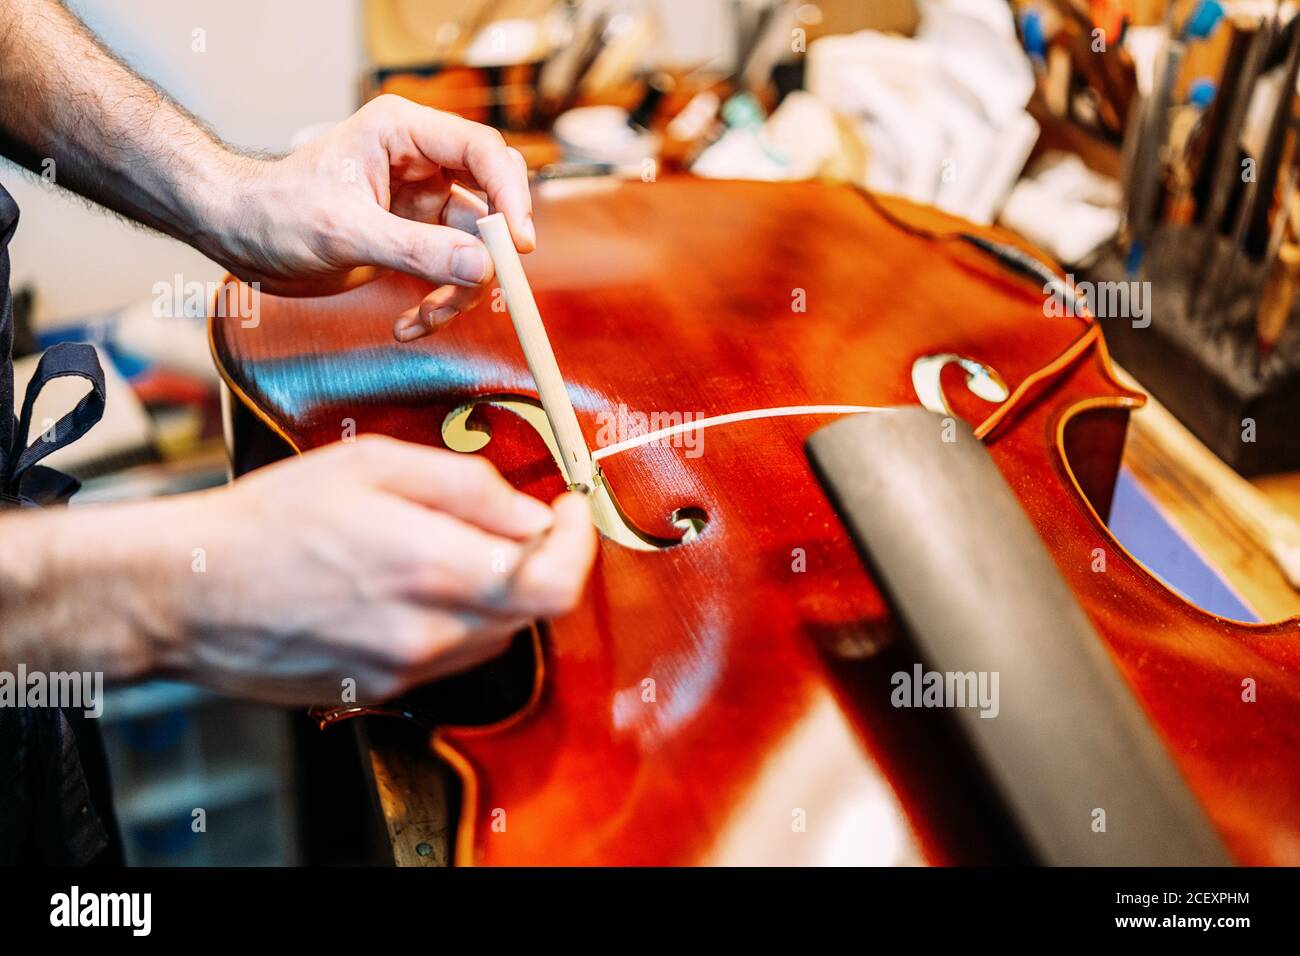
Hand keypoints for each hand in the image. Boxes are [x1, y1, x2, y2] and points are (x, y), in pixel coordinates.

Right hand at [149, 437, 594, 705]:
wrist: (189, 590)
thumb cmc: (272, 516)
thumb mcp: (372, 464)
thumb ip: (468, 486)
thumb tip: (535, 513)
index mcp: (431, 565)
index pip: (556, 583)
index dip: (579, 544)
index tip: (568, 511)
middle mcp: (428, 631)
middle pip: (534, 610)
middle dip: (536, 559)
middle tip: (506, 520)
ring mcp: (407, 669)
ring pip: (497, 635)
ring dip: (497, 591)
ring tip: (442, 549)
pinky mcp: (384, 690)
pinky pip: (454, 656)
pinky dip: (457, 619)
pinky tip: (410, 586)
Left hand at [210, 95, 534, 342]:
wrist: (239, 238)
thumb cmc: (274, 213)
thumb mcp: (345, 232)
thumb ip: (418, 250)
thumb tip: (483, 267)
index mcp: (403, 133)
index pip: (483, 152)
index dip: (510, 196)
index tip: (518, 246)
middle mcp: (421, 162)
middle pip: (492, 200)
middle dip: (491, 251)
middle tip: (488, 286)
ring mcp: (422, 202)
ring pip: (476, 246)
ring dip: (459, 290)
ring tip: (425, 318)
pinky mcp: (416, 238)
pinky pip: (453, 271)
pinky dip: (440, 302)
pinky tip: (408, 323)